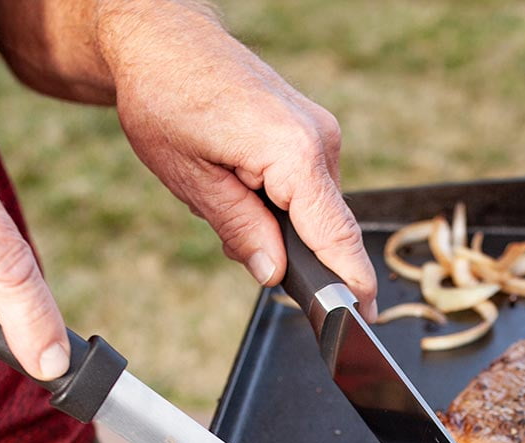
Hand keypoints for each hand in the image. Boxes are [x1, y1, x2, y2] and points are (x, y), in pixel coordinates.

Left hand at [95, 1, 377, 316]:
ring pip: (315, 214)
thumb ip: (240, 230)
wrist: (162, 39)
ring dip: (279, 228)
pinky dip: (280, 206)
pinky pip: (308, 192)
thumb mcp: (192, 179)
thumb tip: (273, 275)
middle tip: (239, 247)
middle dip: (293, 257)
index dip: (350, 287)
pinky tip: (240, 186)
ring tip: (226, 198)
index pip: (337, 237)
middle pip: (328, 232)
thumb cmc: (166, 97)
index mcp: (294, 151)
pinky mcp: (313, 135)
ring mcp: (320, 136)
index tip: (362, 322)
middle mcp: (320, 141)